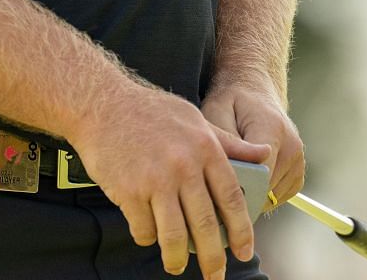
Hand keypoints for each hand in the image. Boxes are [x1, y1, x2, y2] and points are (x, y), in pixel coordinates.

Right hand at [73, 81, 272, 279]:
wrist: (102, 103)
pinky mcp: (128, 192)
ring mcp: (155, 180)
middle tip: (215, 275)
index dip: (241, 231)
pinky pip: (143, 229)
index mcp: (205, 147)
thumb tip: (264, 155)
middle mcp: (184, 165)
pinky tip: (147, 232)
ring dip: (176, 258)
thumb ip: (229, 143)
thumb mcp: (195, 119)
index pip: (231, 198)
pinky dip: (146, 237)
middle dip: (213, 258)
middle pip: (205, 224)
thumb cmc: (150, 111)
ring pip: (174, 236)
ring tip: (176, 265)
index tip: (244, 252)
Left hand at [201, 77, 304, 208]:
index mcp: (272, 129)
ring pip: (270, 197)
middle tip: (219, 183)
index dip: (235, 187)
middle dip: (241, 192)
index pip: (259, 175)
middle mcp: (292, 146)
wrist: (254, 91)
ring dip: (251, 193)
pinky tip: (249, 175)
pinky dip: (261, 193)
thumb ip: (224, 143)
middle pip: (264, 190)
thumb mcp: (217, 112)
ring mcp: (298, 160)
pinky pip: (277, 197)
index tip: (216, 189)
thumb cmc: (231, 101)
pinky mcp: (298, 172)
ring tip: (235, 172)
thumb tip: (230, 175)